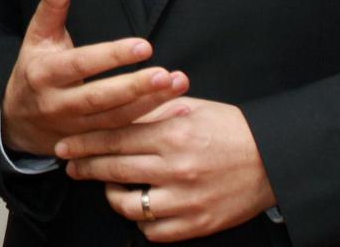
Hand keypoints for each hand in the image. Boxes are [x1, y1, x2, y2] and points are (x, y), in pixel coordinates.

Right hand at [0, 0, 188, 156]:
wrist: (18, 121)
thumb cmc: (35, 69)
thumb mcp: (38, 35)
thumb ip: (52, 3)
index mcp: (45, 74)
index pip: (81, 65)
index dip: (111, 57)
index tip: (143, 45)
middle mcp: (59, 104)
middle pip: (100, 98)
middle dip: (135, 87)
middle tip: (166, 74)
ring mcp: (76, 130)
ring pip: (116, 120)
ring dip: (150, 104)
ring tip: (178, 85)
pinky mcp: (91, 145)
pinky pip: (125, 136)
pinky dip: (152, 123)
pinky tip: (179, 110)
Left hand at [59, 97, 276, 241]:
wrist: (274, 159)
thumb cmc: (232, 129)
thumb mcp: (192, 108)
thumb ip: (153, 110)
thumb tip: (117, 108)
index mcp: (172, 134)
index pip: (114, 138)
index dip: (84, 143)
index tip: (64, 146)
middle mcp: (176, 169)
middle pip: (114, 170)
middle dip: (86, 168)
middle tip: (70, 166)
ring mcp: (186, 200)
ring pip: (128, 206)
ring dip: (111, 196)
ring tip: (108, 187)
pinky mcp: (197, 224)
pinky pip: (153, 231)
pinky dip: (141, 221)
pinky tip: (139, 207)